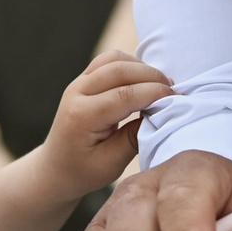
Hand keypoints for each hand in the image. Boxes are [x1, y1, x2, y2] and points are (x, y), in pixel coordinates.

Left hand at [32, 50, 171, 198]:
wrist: (56, 168)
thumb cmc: (83, 171)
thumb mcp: (111, 164)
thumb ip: (133, 139)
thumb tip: (159, 114)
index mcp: (81, 116)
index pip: (123, 95)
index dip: (153, 93)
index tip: (176, 99)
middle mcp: (76, 93)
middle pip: (118, 69)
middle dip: (151, 76)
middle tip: (173, 90)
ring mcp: (78, 83)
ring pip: (113, 58)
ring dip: (140, 67)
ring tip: (160, 85)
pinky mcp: (83, 80)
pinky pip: (108, 61)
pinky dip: (130, 64)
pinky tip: (144, 81)